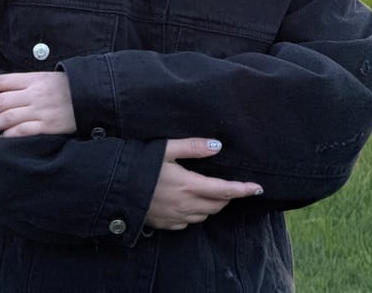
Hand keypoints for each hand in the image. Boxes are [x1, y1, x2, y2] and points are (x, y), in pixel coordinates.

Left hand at [0, 72, 76, 136]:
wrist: (94, 96)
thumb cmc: (69, 87)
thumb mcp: (46, 78)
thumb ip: (26, 84)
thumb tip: (1, 92)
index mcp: (33, 78)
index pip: (0, 81)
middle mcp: (34, 93)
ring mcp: (40, 110)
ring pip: (6, 118)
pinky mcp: (48, 126)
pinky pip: (22, 132)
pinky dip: (7, 136)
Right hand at [145, 138, 262, 230]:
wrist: (113, 187)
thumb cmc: (139, 164)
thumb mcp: (165, 148)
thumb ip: (192, 147)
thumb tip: (218, 146)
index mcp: (189, 185)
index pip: (225, 190)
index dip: (243, 189)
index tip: (258, 188)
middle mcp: (186, 206)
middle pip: (217, 205)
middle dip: (227, 196)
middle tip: (230, 184)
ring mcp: (175, 218)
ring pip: (204, 215)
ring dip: (212, 205)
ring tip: (210, 191)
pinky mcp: (165, 225)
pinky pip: (188, 222)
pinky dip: (195, 213)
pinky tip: (188, 201)